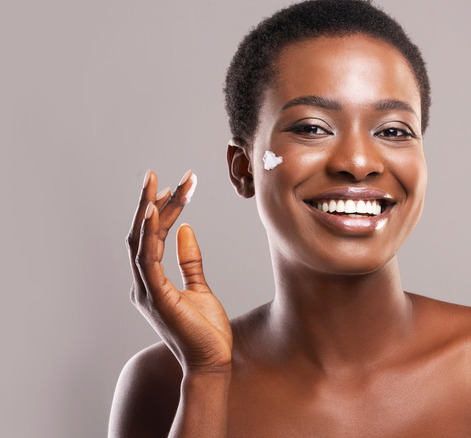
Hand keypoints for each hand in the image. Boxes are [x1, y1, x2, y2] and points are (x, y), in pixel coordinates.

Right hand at [126, 170, 232, 372]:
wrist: (212, 361)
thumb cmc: (206, 330)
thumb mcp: (200, 287)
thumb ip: (190, 259)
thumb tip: (184, 229)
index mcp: (152, 281)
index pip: (154, 237)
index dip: (162, 211)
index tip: (175, 187)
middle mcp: (144, 283)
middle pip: (143, 234)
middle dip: (150, 202)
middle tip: (156, 174)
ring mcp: (146, 289)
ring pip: (141, 241)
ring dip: (148, 210)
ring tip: (155, 183)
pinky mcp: (156, 296)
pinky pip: (148, 258)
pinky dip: (149, 233)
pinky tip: (154, 211)